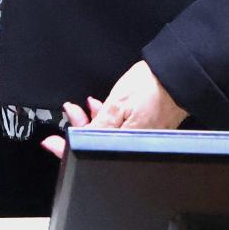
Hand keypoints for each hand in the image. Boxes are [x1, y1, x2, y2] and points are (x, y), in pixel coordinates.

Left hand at [39, 62, 186, 158]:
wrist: (176, 76)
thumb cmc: (151, 87)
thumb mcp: (117, 104)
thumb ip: (97, 126)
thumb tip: (77, 140)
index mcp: (126, 143)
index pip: (90, 153)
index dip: (67, 149)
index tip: (52, 143)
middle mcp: (134, 146)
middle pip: (97, 145)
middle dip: (79, 129)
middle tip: (71, 112)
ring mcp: (140, 139)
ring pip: (108, 136)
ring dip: (92, 121)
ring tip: (85, 106)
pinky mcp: (144, 131)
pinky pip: (120, 130)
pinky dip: (107, 120)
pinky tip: (102, 107)